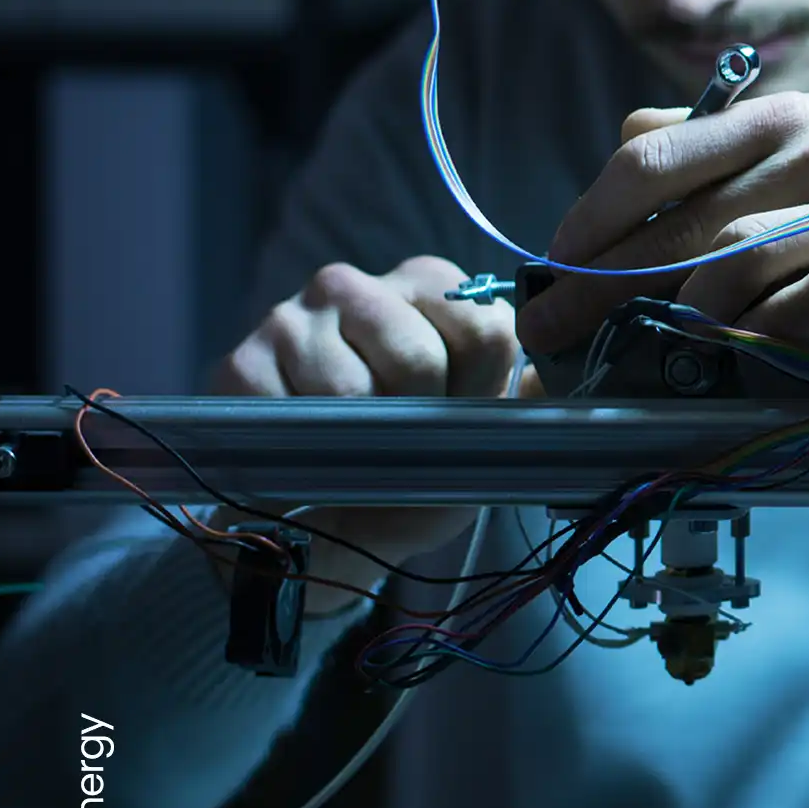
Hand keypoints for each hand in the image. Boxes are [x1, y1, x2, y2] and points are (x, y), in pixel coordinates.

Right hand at [211, 256, 522, 605]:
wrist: (324, 523)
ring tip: (359, 459)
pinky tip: (312, 460)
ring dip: (362, 448)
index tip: (463, 426)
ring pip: (352, 393)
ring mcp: (288, 318)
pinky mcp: (237, 364)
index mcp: (428, 285)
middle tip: (406, 452)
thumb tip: (571, 397)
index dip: (481, 396)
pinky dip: (310, 457)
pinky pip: (291, 417)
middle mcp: (353, 284)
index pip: (482, 330)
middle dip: (420, 426)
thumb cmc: (413, 467)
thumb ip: (524, 403)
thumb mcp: (480, 433)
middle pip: (417, 358)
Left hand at [515, 91, 808, 354]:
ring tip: (635, 352)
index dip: (587, 216)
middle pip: (678, 221)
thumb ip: (727, 145)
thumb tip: (628, 143)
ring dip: (674, 313)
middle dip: (601, 282)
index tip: (549, 267)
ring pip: (736, 260)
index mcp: (781, 117)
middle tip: (552, 331)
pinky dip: (766, 330)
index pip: (652, 158)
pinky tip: (739, 353)